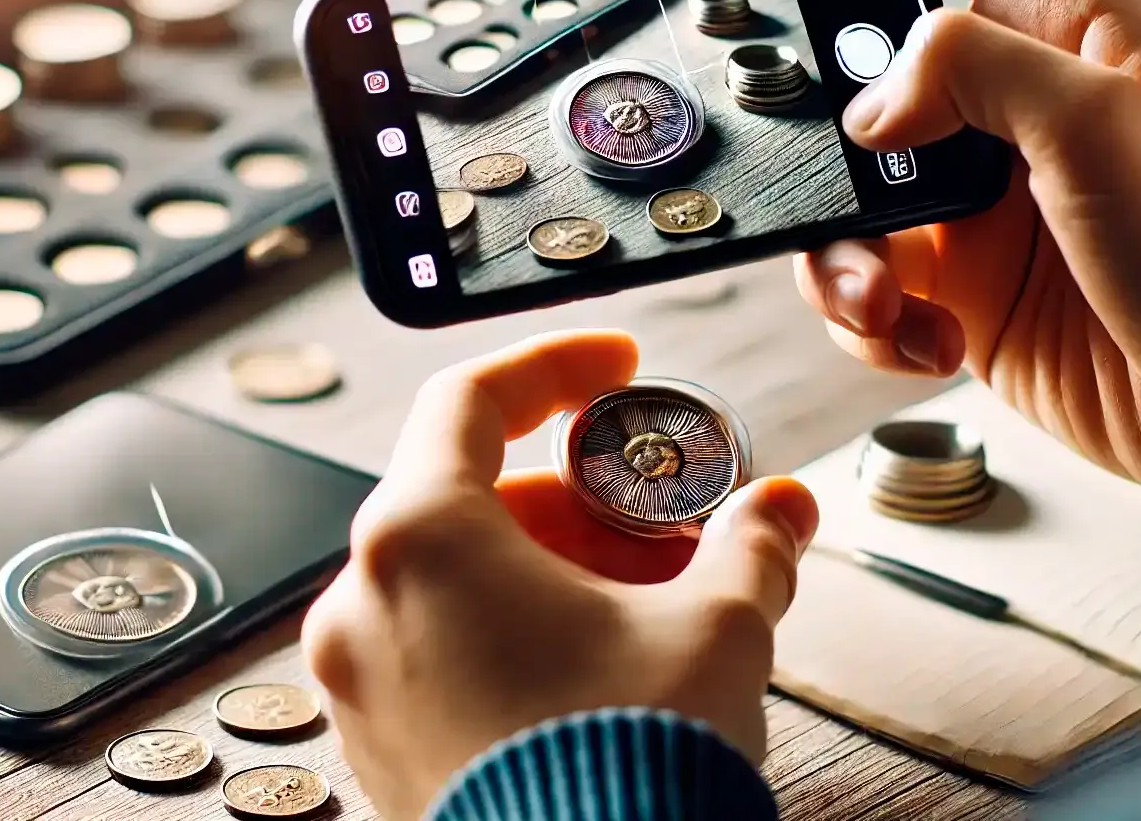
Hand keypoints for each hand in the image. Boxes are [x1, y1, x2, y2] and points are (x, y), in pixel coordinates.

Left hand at [301, 330, 818, 819]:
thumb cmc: (623, 772)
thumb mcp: (713, 630)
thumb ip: (748, 548)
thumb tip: (780, 511)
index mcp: (422, 542)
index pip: (472, 401)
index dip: (556, 368)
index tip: (614, 369)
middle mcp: (365, 605)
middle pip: (468, 496)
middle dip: (578, 501)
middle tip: (660, 528)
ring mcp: (361, 684)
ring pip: (454, 581)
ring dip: (550, 570)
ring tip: (643, 608)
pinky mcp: (380, 750)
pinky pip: (438, 652)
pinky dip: (510, 633)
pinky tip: (594, 669)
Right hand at [663, 0, 1140, 505]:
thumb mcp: (1103, 124)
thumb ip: (969, 68)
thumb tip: (865, 99)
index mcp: (1045, 10)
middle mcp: (999, 90)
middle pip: (842, 48)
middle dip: (789, 99)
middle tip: (757, 135)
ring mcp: (971, 189)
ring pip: (835, 183)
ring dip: (834, 247)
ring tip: (884, 292)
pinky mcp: (958, 279)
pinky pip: (860, 279)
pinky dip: (868, 316)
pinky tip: (927, 337)